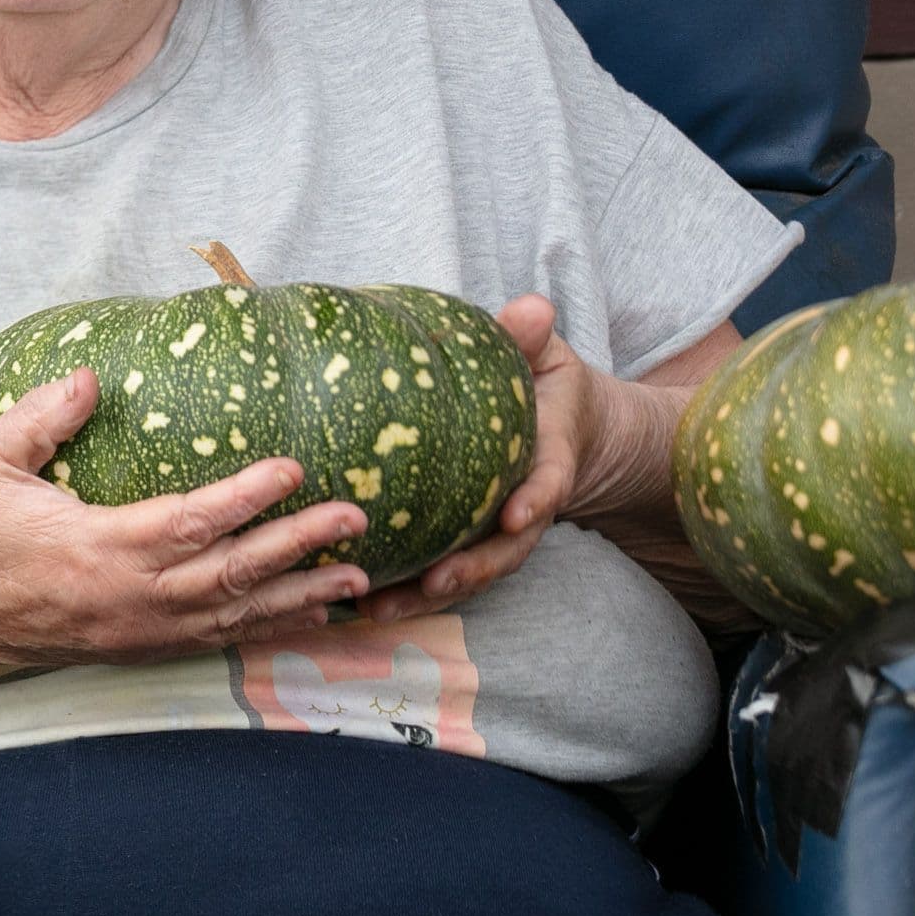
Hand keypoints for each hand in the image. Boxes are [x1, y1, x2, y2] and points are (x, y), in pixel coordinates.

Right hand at [0, 368, 373, 671]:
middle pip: (231, 573)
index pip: (190, 521)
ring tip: (357, 576)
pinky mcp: (135, 648)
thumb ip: (39, 417)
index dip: (247, 497)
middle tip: (354, 517)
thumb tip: (91, 376)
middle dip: (299, 546)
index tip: (292, 468)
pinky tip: (304, 615)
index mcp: (97, 548)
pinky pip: (214, 641)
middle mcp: (128, 598)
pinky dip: (264, 628)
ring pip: (233, 615)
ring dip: (298, 596)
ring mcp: (136, 631)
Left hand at [356, 294, 598, 623]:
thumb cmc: (543, 385)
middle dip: (471, 571)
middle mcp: (523, 509)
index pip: (548, 486)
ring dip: (424, 596)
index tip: (516, 515)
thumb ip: (532, 338)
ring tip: (377, 607)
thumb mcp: (545, 357)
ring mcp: (493, 533)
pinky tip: (353, 598)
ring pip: (466, 574)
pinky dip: (402, 590)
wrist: (561, 425)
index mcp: (547, 463)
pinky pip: (434, 571)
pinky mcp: (463, 541)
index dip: (536, 501)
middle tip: (435, 583)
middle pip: (503, 552)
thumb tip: (534, 308)